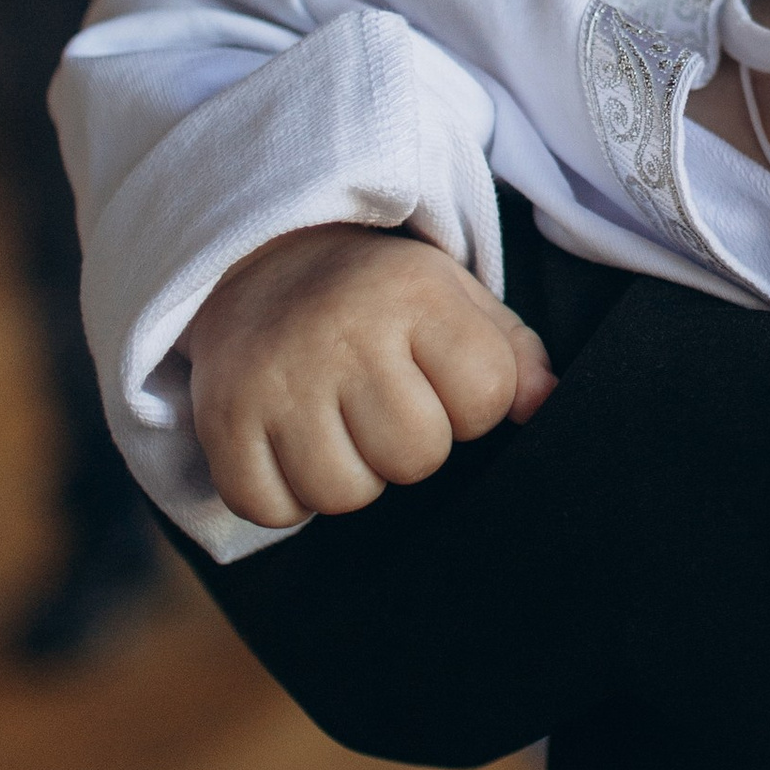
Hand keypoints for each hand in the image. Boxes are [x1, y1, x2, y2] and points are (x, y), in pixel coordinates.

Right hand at [184, 225, 556, 528]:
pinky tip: (292, 447)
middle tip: (386, 407)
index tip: (443, 380)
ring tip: (340, 426)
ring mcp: (277, 379)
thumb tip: (547, 406)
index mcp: (414, 295)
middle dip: (412, 447)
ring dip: (350, 475)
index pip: (487, 397)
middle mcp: (342, 333)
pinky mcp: (222, 419)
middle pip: (415, 457)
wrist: (259, 260)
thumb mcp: (456, 298)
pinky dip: (286, 497)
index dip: (475, 405)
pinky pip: (270, 508)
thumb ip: (514, 354)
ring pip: (343, 494)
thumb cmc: (378, 297)